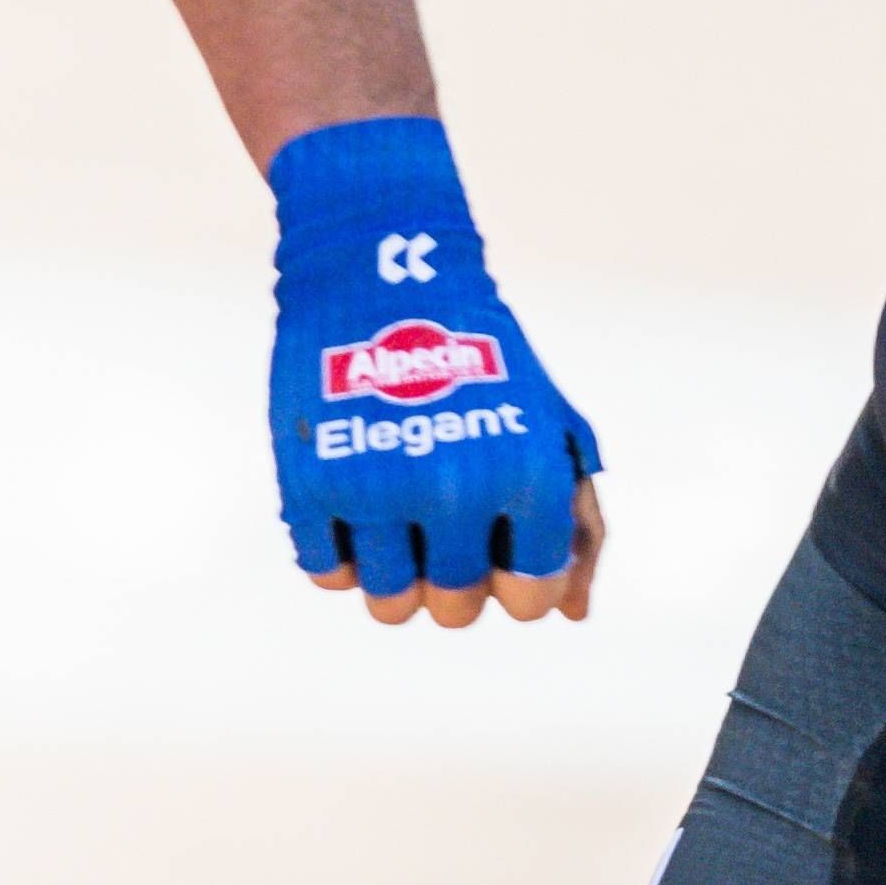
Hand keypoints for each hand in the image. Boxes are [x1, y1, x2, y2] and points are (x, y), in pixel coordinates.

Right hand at [262, 115, 601, 624]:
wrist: (381, 270)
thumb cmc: (483, 360)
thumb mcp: (549, 427)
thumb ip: (576, 522)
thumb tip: (570, 614)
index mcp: (527, 475)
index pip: (530, 600)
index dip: (516, 579)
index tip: (501, 539)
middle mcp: (456, 488)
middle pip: (455, 609)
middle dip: (452, 577)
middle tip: (441, 521)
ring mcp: (376, 489)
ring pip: (388, 606)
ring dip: (394, 575)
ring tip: (395, 519)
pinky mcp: (309, 483)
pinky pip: (325, 574)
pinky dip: (340, 552)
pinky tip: (353, 502)